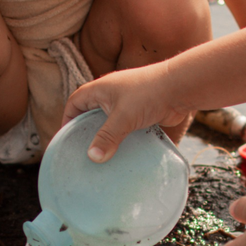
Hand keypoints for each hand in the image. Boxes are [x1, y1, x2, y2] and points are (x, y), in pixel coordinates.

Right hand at [62, 62, 192, 162]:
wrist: (180, 88)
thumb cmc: (148, 94)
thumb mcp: (123, 117)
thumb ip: (107, 137)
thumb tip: (92, 158)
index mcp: (100, 89)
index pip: (74, 103)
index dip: (67, 120)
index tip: (65, 140)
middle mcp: (111, 95)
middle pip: (90, 114)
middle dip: (85, 131)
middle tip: (81, 152)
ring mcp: (127, 103)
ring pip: (109, 123)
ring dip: (106, 137)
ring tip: (100, 156)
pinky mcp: (140, 113)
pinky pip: (125, 128)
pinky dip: (122, 139)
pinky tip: (121, 154)